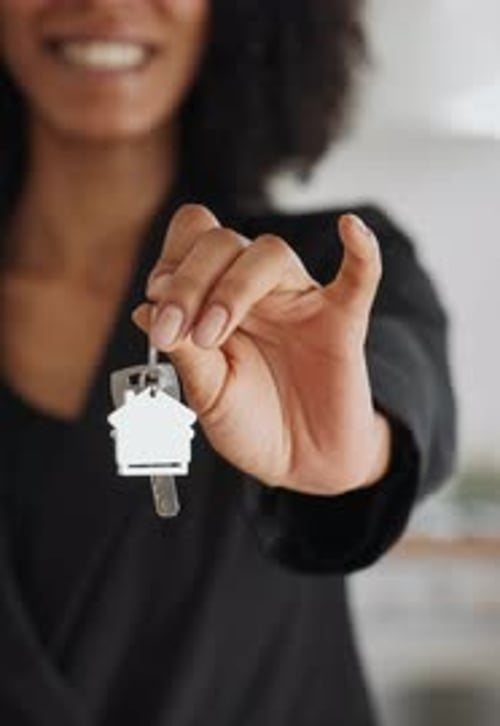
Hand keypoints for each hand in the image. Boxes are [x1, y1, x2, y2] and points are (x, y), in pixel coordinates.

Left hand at [132, 204, 391, 493]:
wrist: (300, 463)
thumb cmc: (253, 424)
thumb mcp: (207, 395)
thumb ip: (183, 353)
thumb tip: (144, 310)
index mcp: (216, 299)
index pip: (192, 244)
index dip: (169, 268)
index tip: (157, 318)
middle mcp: (256, 291)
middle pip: (223, 242)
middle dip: (189, 282)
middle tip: (174, 331)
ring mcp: (300, 302)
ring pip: (270, 255)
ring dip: (233, 286)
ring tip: (211, 336)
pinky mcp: (342, 323)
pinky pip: (360, 277)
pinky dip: (361, 251)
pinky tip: (350, 229)